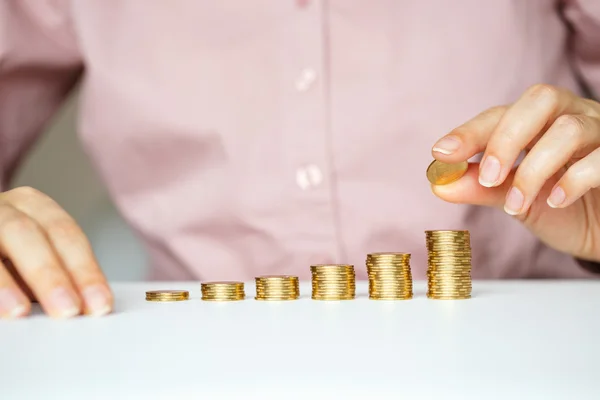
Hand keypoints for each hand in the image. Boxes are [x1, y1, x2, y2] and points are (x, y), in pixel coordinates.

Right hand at [0, 187, 111, 317]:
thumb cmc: (10, 256)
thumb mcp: (36, 257)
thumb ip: (56, 275)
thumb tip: (83, 306)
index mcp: (34, 206)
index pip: (66, 235)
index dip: (84, 270)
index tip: (99, 305)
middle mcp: (4, 207)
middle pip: (29, 235)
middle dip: (50, 275)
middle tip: (68, 310)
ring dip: (4, 281)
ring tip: (18, 311)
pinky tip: (1, 306)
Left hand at [430, 84, 599, 262]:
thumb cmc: (563, 211)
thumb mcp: (515, 201)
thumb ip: (482, 189)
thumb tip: (438, 184)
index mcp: (540, 122)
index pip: (501, 114)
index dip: (470, 132)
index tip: (441, 153)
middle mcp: (573, 116)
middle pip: (540, 100)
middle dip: (505, 139)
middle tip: (488, 177)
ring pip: (568, 129)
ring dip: (533, 170)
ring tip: (516, 204)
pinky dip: (572, 180)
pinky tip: (556, 201)